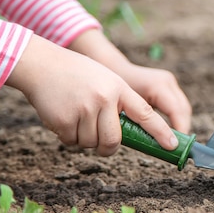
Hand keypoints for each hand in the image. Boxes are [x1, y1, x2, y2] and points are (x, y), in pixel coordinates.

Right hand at [5, 35, 178, 155]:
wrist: (41, 64)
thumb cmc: (78, 74)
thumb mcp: (107, 80)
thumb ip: (120, 103)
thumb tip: (131, 136)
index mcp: (119, 88)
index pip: (146, 114)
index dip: (160, 132)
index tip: (172, 145)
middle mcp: (105, 99)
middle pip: (114, 140)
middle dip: (109, 148)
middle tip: (104, 145)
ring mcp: (84, 110)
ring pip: (91, 143)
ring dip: (85, 139)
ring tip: (78, 118)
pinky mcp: (64, 120)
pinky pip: (72, 142)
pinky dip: (68, 136)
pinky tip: (64, 117)